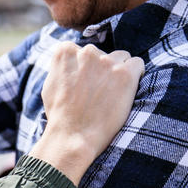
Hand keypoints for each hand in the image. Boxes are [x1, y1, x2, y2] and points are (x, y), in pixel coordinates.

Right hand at [29, 43, 143, 185]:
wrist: (73, 137)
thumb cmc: (60, 116)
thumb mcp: (50, 85)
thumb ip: (61, 67)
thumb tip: (71, 58)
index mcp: (65, 51)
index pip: (81, 50)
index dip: (83, 68)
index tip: (84, 84)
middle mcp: (86, 52)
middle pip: (101, 53)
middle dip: (100, 69)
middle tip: (96, 93)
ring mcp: (107, 62)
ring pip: (120, 58)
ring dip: (117, 72)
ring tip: (111, 94)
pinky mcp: (125, 74)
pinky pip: (137, 64)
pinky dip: (135, 75)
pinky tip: (127, 90)